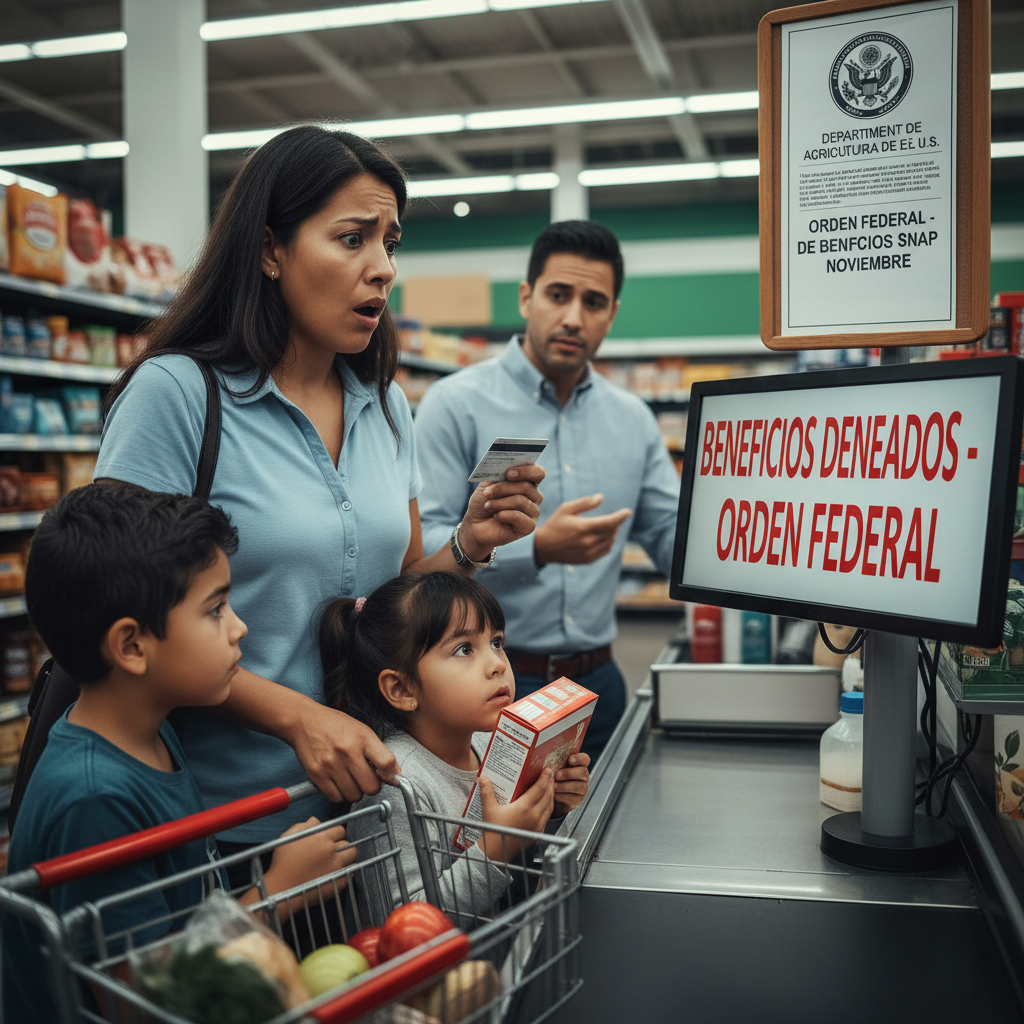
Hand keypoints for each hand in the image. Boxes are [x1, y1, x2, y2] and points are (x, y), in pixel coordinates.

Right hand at [239, 817, 357, 912]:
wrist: (280, 889)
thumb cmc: (282, 863)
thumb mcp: (288, 837)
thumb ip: (304, 825)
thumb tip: (315, 820)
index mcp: (320, 837)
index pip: (339, 829)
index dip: (334, 834)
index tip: (329, 840)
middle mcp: (330, 850)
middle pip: (347, 842)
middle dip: (341, 845)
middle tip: (333, 851)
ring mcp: (336, 866)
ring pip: (352, 856)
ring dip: (347, 857)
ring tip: (337, 861)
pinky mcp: (337, 882)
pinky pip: (349, 874)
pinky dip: (343, 874)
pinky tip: (333, 874)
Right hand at [286, 705, 399, 803]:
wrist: (304, 721)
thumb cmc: (335, 726)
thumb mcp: (363, 731)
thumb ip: (380, 753)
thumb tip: (395, 776)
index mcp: (362, 738)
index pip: (386, 762)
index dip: (392, 775)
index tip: (389, 778)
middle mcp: (347, 752)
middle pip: (371, 787)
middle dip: (372, 786)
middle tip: (366, 777)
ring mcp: (331, 764)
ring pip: (354, 796)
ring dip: (355, 791)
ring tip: (350, 778)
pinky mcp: (316, 774)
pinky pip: (336, 798)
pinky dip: (340, 794)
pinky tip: (338, 781)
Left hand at [461, 463, 544, 558]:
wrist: (475, 524)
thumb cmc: (483, 502)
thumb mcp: (487, 484)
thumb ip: (498, 475)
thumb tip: (507, 469)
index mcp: (527, 482)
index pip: (538, 473)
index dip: (526, 471)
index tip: (508, 473)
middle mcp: (534, 496)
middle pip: (526, 487)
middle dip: (503, 488)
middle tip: (487, 493)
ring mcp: (533, 512)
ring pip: (521, 501)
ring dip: (499, 503)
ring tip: (488, 506)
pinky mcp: (529, 527)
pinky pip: (520, 517)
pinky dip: (504, 515)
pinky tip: (496, 516)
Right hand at [475, 770, 553, 861]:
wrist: (496, 851)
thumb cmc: (493, 830)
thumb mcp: (489, 809)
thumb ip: (487, 792)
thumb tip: (482, 777)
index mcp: (524, 808)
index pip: (540, 789)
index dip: (545, 778)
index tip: (547, 769)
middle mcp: (534, 816)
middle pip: (548, 796)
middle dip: (550, 783)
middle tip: (549, 773)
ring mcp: (538, 825)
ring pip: (550, 806)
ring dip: (551, 794)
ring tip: (548, 785)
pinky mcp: (538, 831)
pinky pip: (548, 815)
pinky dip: (549, 806)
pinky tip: (545, 802)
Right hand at [534, 494, 631, 566]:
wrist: (544, 547)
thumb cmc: (555, 525)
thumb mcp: (566, 509)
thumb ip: (585, 503)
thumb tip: (601, 497)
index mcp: (583, 527)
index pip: (609, 522)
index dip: (620, 517)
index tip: (628, 512)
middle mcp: (587, 541)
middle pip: (611, 531)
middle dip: (615, 523)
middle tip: (613, 518)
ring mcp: (588, 552)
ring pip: (610, 541)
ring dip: (612, 533)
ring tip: (606, 527)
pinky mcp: (588, 559)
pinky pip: (606, 550)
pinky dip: (609, 543)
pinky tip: (604, 537)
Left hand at [553, 753, 589, 815]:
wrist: (551, 796)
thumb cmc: (553, 777)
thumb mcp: (554, 768)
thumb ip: (555, 763)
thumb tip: (548, 762)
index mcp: (579, 765)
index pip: (585, 759)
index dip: (579, 758)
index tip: (570, 759)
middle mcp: (583, 776)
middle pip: (583, 772)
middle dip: (569, 773)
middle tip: (557, 775)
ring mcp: (583, 789)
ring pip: (577, 786)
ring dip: (564, 786)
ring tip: (553, 786)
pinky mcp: (578, 800)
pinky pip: (572, 798)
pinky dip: (562, 796)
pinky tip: (554, 795)